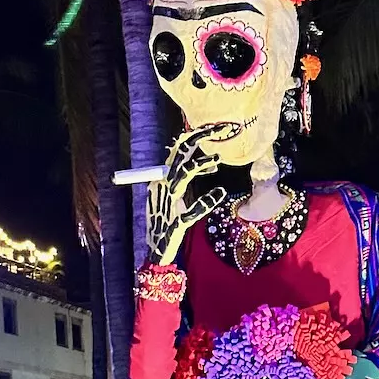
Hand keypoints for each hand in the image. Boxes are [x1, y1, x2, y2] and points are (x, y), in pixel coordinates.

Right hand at [146, 123, 238, 264]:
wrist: (156, 250)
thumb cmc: (167, 221)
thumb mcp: (176, 196)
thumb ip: (188, 179)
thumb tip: (211, 164)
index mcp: (162, 179)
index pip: (178, 150)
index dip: (197, 137)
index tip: (218, 129)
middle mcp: (163, 187)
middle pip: (180, 154)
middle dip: (200, 138)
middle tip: (222, 127)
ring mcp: (168, 204)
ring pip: (182, 175)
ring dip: (200, 164)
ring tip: (217, 159)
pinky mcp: (176, 224)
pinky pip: (191, 211)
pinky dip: (206, 202)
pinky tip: (220, 193)